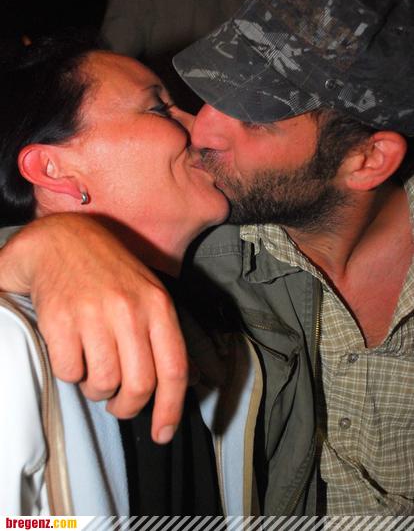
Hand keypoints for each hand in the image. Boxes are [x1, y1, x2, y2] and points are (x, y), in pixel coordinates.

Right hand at [0, 214, 187, 442]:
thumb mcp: (148, 292)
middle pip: (139, 385)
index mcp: (157, 305)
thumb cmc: (109, 272)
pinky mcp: (60, 320)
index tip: (163, 433)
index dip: (170, 409)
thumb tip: (190, 379)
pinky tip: (72, 350)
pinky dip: (71, 372)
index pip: (173, 369)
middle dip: (128, 407)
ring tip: (93, 369)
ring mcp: (94, 315)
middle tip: (118, 403)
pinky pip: (70, 372)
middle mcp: (130, 310)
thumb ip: (166, 334)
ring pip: (103, 383)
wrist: (62, 240)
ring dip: (97, 389)